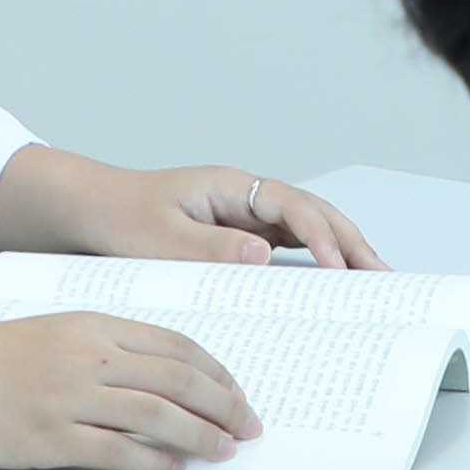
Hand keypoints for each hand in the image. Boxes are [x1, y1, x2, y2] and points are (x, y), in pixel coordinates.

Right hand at [0, 312, 264, 469]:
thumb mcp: (53, 333)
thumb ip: (106, 349)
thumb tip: (162, 379)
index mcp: (92, 326)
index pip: (176, 347)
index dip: (217, 373)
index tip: (237, 394)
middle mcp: (87, 358)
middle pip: (178, 381)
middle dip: (223, 406)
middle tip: (247, 426)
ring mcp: (69, 399)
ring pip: (157, 417)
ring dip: (200, 436)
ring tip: (222, 450)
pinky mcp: (50, 439)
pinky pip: (117, 453)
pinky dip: (153, 462)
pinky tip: (172, 469)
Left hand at [7, 156, 378, 270]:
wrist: (87, 210)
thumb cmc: (118, 218)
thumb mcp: (158, 238)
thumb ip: (210, 248)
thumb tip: (265, 252)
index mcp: (228, 187)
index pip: (289, 206)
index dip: (319, 237)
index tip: (337, 269)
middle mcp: (243, 196)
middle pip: (311, 213)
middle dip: (350, 242)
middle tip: (383, 276)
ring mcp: (243, 214)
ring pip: (306, 228)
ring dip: (340, 250)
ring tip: (373, 280)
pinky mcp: (236, 234)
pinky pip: (286, 244)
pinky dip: (313, 261)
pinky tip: (331, 283)